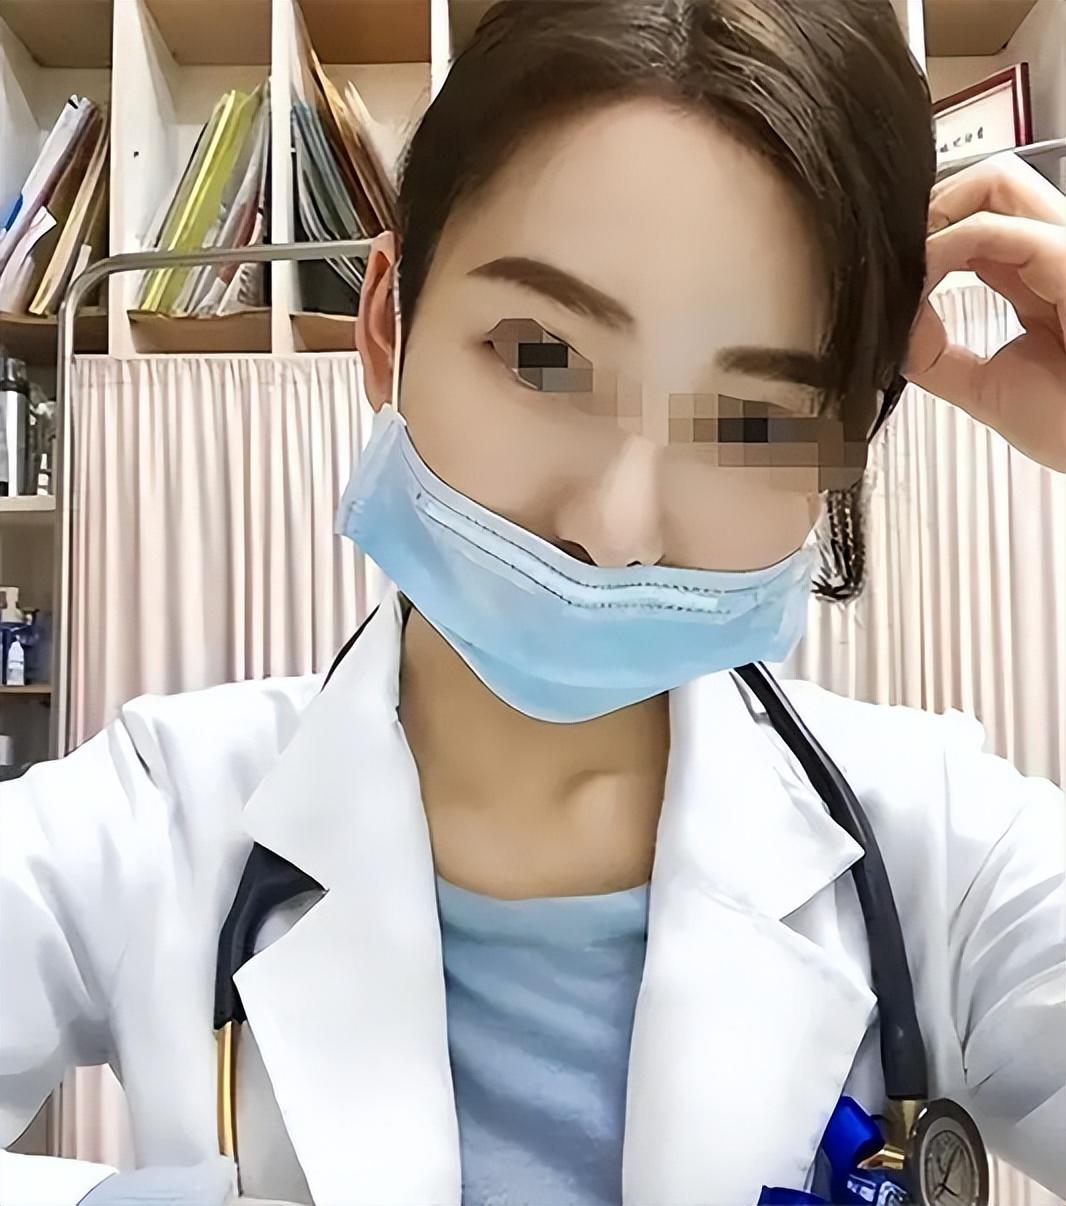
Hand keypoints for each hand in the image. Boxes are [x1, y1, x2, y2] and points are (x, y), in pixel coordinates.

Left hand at [904, 151, 1065, 471]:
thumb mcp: (980, 385)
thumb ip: (931, 353)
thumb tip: (892, 320)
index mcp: (1038, 276)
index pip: (980, 218)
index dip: (930, 229)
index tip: (892, 268)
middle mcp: (1056, 253)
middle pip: (990, 183)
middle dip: (932, 205)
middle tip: (895, 252)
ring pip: (997, 181)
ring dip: (936, 213)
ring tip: (907, 261)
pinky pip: (1001, 230)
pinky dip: (946, 245)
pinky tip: (924, 275)